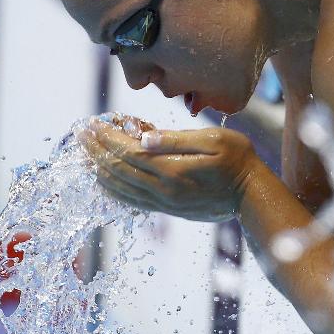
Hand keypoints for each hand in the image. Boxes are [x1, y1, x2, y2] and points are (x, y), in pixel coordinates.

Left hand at [80, 120, 262, 221]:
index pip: (128, 153)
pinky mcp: (168, 209)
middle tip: (80, 134)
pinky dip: (113, 189)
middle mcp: (164, 191)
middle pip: (119, 171)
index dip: (107, 138)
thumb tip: (144, 137)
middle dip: (96, 151)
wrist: (252, 196)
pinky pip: (131, 200)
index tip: (92, 124)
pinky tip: (104, 180)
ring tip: (85, 154)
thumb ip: (176, 139)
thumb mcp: (213, 140)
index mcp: (173, 170)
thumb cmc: (238, 160)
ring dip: (100, 170)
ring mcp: (164, 203)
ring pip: (121, 188)